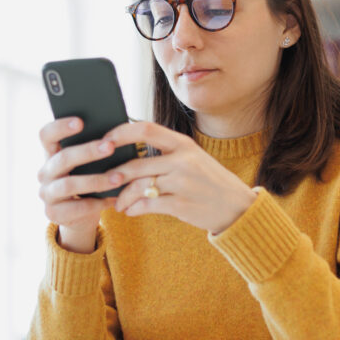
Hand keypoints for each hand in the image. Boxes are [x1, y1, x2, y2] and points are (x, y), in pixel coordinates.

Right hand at [37, 118, 123, 252]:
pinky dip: (98, 203)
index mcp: (51, 154)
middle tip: (110, 146)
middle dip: (87, 151)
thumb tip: (117, 131)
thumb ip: (94, 148)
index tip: (80, 122)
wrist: (80, 216)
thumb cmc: (88, 179)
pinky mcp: (53, 214)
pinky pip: (77, 207)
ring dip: (96, 180)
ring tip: (119, 177)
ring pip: (69, 184)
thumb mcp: (88, 164)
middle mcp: (45, 173)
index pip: (46, 135)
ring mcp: (47, 194)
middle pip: (62, 158)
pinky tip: (114, 199)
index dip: (60, 127)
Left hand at [102, 121, 257, 234]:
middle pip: (136, 164)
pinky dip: (134, 209)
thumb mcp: (193, 158)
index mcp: (183, 144)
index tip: (104, 141)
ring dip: (123, 197)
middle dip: (114, 175)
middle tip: (102, 181)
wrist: (237, 207)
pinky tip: (131, 211)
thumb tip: (128, 150)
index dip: (120, 133)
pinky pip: (147, 205)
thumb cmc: (209, 181)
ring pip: (138, 186)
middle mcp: (183, 160)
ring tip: (118, 204)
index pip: (146, 129)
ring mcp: (182, 183)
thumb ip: (166, 152)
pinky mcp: (181, 205)